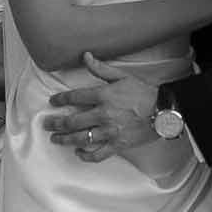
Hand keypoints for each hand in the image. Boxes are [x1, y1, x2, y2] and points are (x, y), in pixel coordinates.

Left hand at [45, 53, 160, 161]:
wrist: (165, 111)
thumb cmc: (145, 92)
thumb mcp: (122, 76)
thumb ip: (101, 68)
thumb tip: (85, 56)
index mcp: (103, 96)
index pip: (75, 97)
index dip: (60, 99)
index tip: (52, 101)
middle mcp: (103, 114)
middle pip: (72, 121)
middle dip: (56, 122)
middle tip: (46, 123)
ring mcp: (109, 132)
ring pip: (80, 138)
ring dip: (65, 139)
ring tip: (55, 139)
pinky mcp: (117, 145)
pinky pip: (97, 154)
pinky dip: (86, 155)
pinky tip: (79, 153)